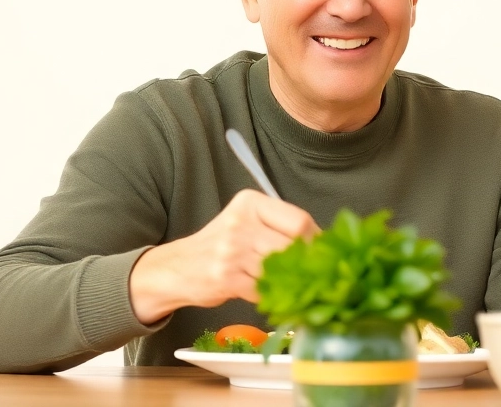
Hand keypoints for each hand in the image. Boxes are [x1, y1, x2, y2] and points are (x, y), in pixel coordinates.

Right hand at [128, 189, 319, 323]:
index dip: (318, 240)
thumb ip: (278, 226)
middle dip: (308, 264)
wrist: (177, 269)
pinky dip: (273, 296)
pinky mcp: (226, 278)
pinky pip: (264, 291)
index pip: (299, 220)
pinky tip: (273, 295)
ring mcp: (231, 251)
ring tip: (296, 286)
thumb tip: (324, 243)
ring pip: (280, 269)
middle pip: (293, 245)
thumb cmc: (221, 245)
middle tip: (315, 274)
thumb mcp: (246, 222)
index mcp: (250, 203)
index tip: (324, 253)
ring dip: (291, 282)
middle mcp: (240, 223)